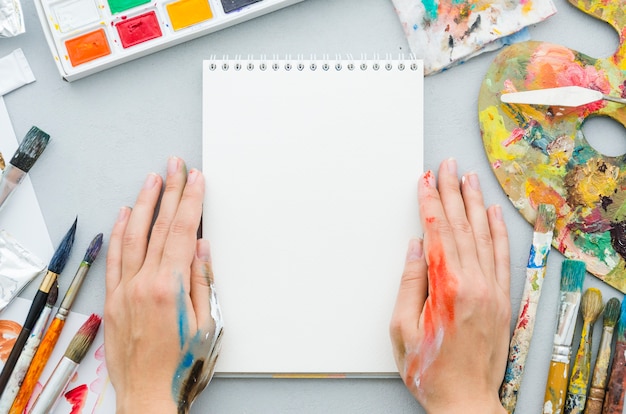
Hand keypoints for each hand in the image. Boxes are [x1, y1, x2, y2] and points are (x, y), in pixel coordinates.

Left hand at [104, 157, 222, 413]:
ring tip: (153, 179)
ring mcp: (126, 289)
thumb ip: (201, 280)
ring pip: (134, 236)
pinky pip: (116, 258)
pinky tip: (126, 214)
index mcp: (169, 287)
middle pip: (158, 227)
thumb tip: (200, 246)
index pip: (181, 232)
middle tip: (175, 165)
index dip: (190, 201)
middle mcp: (143, 283)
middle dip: (170, 191)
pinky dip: (120, 233)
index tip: (196, 179)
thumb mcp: (206, 323)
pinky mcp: (114, 298)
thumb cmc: (181, 363)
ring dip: (145, 204)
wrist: (148, 392)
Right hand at [389, 158, 509, 413]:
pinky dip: (498, 231)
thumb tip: (416, 247)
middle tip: (448, 166)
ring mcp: (491, 290)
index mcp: (447, 288)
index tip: (425, 181)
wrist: (465, 399)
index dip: (430, 203)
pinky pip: (502, 256)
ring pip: (483, 235)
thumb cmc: (429, 367)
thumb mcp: (402, 328)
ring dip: (475, 203)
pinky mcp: (502, 299)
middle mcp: (474, 283)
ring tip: (469, 178)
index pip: (438, 233)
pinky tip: (493, 212)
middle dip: (452, 192)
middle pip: (461, 227)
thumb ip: (410, 282)